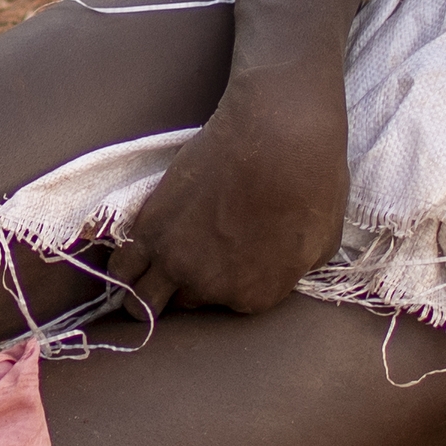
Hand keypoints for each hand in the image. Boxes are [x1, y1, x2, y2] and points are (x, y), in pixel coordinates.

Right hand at [106, 79, 348, 316]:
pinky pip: (124, 265)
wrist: (277, 139)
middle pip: (185, 303)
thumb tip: (283, 264)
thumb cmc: (312, 183)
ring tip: (140, 286)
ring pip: (140, 300)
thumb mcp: (322, 244)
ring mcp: (175, 259)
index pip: (229, 306)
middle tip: (186, 269)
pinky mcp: (150, 227)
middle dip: (185, 289)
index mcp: (255, 297)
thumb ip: (294, 268)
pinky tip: (127, 264)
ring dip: (140, 296)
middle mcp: (210, 288)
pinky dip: (123, 268)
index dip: (226, 284)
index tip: (225, 265)